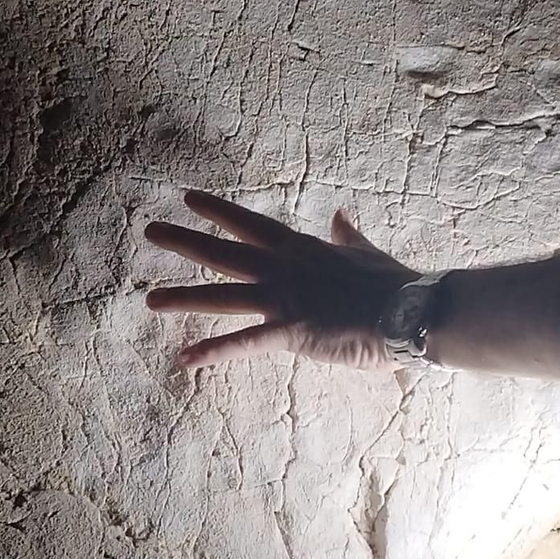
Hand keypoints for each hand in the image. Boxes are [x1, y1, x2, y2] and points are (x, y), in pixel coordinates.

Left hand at [144, 190, 418, 369]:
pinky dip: (213, 352)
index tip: (189, 199)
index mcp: (302, 250)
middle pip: (225, 252)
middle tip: (151, 231)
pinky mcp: (289, 331)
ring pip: (223, 296)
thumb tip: (341, 217)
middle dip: (186, 241)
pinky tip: (184, 360)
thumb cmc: (393, 284)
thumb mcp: (365, 253)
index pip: (251, 225)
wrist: (408, 310)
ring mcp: (283, 299)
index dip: (219, 212)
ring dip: (185, 297)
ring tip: (151, 300)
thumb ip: (347, 236)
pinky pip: (243, 343)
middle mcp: (284, 270)